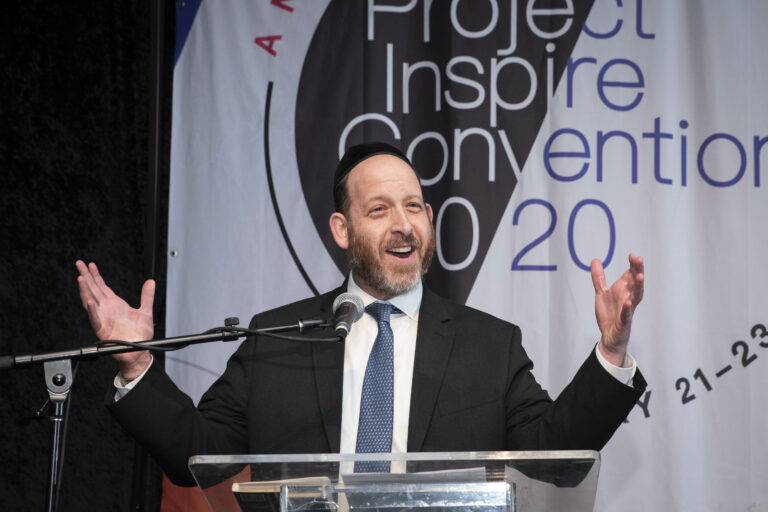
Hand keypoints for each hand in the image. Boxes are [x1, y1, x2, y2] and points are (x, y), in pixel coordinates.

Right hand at [76, 260, 154, 378]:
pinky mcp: (103, 331)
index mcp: (115, 305)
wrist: (139, 352)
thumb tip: (150, 282)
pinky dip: (93, 312)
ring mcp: (103, 319)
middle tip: (79, 264)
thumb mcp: (146, 311)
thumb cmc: (140, 335)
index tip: (90, 265)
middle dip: (87, 277)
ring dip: (86, 291)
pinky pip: (96, 320)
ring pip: (91, 302)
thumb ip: (147, 296)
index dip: (96, 275)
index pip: (103, 287)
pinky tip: (90, 303)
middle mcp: (107, 310)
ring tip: (81, 278)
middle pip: (94, 290)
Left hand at [591, 253, 643, 366]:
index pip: (630, 275)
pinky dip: (627, 309)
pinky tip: (628, 302)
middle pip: (635, 282)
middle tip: (638, 259)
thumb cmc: (609, 314)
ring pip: (636, 296)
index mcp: (623, 290)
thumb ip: (599, 277)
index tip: (632, 255)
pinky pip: (627, 315)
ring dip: (638, 286)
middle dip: (638, 271)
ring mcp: (628, 309)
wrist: (609, 335)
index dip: (632, 265)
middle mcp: (628, 297)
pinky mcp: (624, 322)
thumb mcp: (601, 293)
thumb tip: (595, 260)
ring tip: (639, 276)